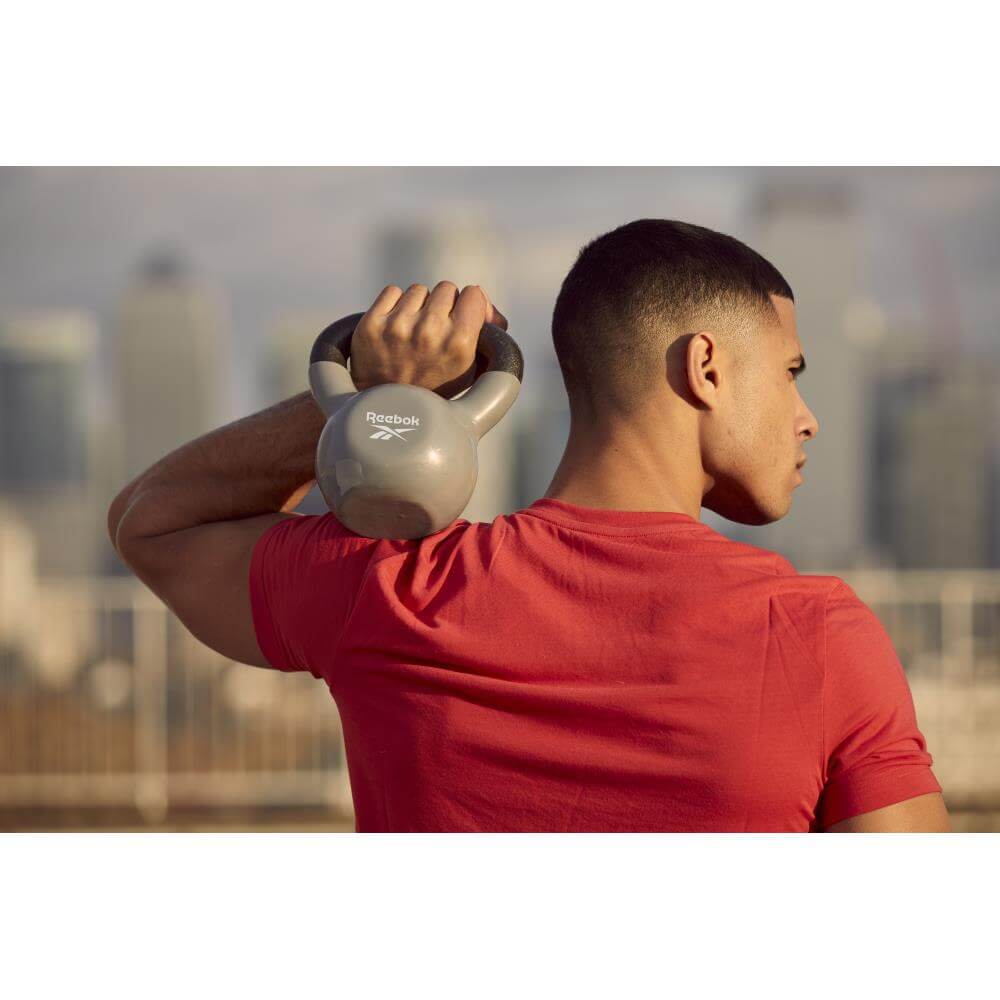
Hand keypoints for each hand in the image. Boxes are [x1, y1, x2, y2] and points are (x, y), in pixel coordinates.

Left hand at [348, 282, 507, 397]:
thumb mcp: (470, 370)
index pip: (474, 294)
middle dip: (444, 306)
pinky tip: (396, 328)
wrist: (388, 407)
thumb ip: (489, 339)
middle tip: (437, 329)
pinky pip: (393, 291)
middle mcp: (429, 331)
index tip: (463, 316)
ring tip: (415, 332)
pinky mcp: (372, 323)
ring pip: (419, 290)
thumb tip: (493, 314)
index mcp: (459, 343)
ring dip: (419, 306)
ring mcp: (398, 326)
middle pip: (446, 288)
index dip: (470, 304)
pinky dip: (396, 304)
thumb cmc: (436, 386)